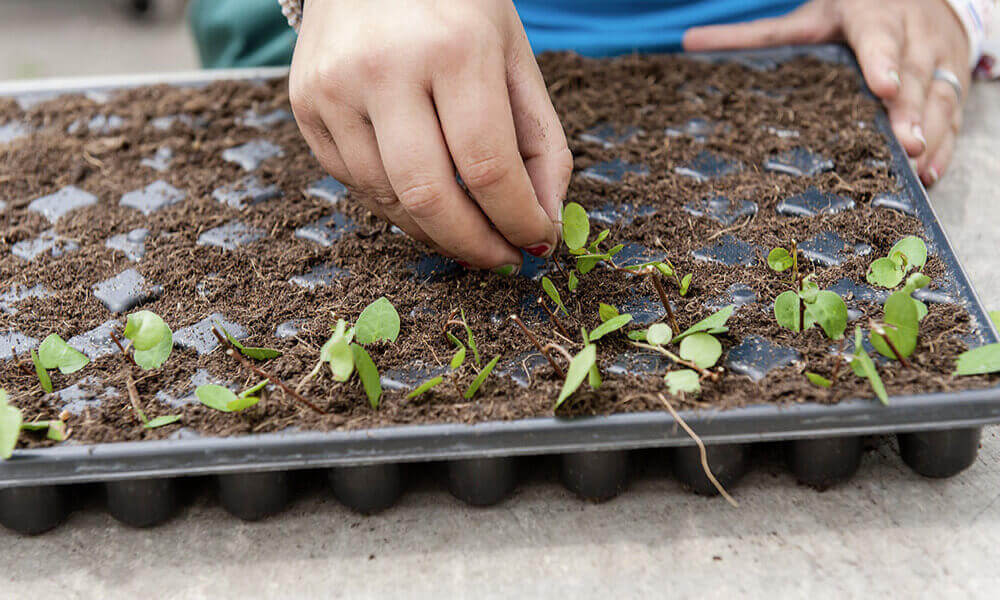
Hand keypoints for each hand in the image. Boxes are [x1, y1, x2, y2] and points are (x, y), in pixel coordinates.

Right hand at [289, 0, 571, 272]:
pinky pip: (355, 183)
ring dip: (436, 233)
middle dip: (474, 246)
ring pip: (387, 200)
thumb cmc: (455, 5)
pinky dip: (397, 205)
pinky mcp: (304, 104)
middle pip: (430, 198)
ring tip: (468, 232)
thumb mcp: (513, 55)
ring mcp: (333, 88)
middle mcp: (383, 67)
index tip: (537, 243)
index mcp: (452, 47)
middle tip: (502, 259)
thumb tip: (544, 220)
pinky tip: (425, 197)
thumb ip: (540, 139)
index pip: (489, 167)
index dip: (517, 220)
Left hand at [683, 0, 970, 185]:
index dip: (882, 62)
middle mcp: (911, 35)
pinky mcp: (952, 80)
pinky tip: (931, 172)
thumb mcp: (805, 19)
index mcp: (871, 16)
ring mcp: (937, 58)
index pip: (878, 37)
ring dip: (930, 131)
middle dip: (909, 110)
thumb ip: (751, 35)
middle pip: (913, 75)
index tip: (880, 87)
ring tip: (918, 163)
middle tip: (905, 145)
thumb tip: (688, 42)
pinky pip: (954, 113)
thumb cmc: (850, 12)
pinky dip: (946, 143)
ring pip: (938, 95)